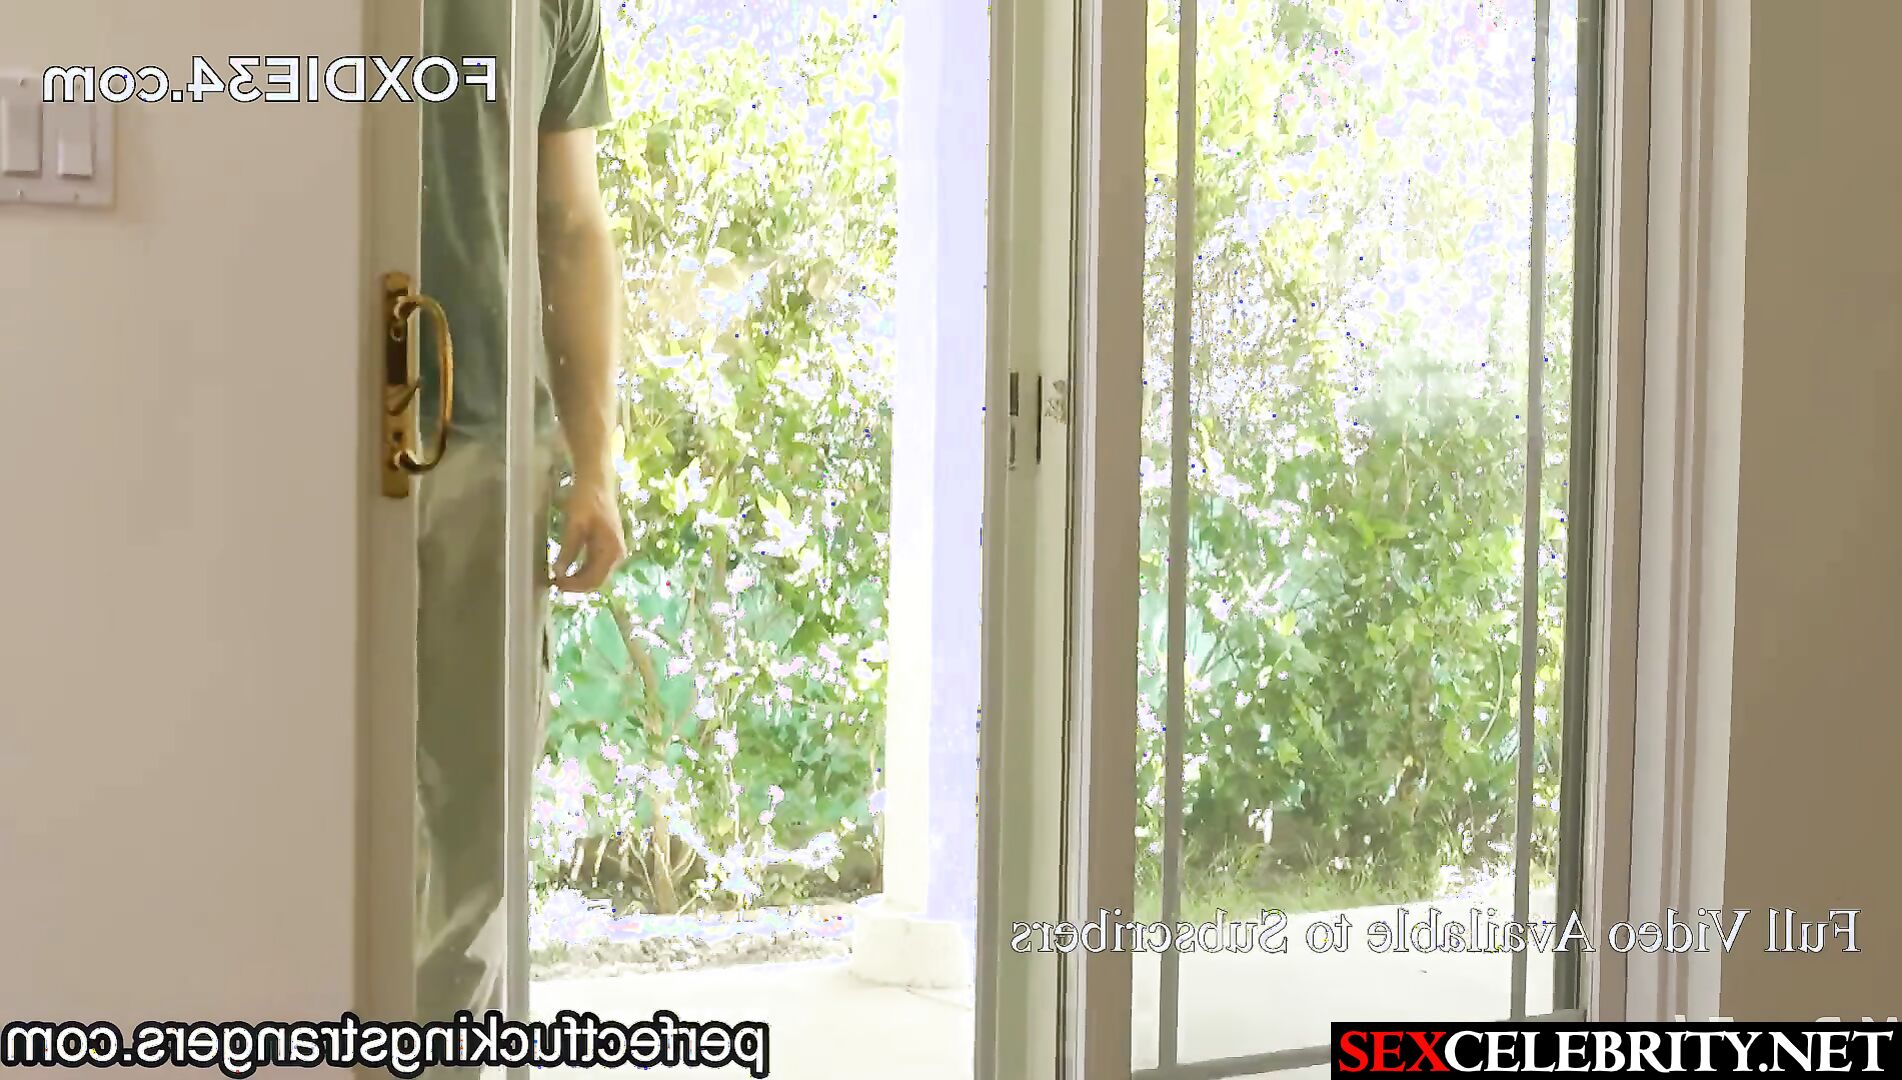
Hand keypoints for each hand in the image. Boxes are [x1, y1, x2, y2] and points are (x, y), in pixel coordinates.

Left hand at [550, 472, 626, 593]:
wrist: (596, 482)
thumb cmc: (586, 500)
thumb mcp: (574, 525)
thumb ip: (568, 550)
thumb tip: (558, 572)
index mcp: (611, 550)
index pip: (594, 580)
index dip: (574, 586)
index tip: (555, 584)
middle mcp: (617, 555)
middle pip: (597, 581)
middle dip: (576, 585)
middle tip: (554, 583)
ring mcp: (614, 551)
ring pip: (596, 575)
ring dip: (578, 580)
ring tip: (558, 578)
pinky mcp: (607, 547)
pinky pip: (595, 566)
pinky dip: (581, 571)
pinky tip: (566, 569)